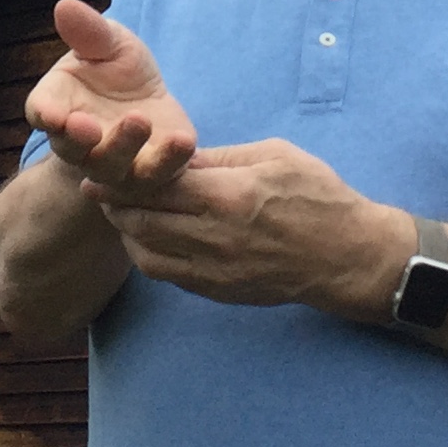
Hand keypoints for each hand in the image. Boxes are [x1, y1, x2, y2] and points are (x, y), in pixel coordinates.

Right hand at [24, 0, 197, 192]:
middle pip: (73, 149)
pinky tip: (182, 140)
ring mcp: (115, 165)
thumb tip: (65, 6)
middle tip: (87, 125)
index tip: (52, 115)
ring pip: (112, 168)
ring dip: (123, 147)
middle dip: (79, 139)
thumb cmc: (116, 70)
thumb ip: (88, 32)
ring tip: (139, 120)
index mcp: (58, 107)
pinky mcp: (153, 173)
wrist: (148, 102)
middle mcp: (80, 144)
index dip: (45, 114)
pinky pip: (158, 175)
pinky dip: (169, 161)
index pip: (42, 112)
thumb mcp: (107, 43)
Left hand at [84, 139, 411, 313]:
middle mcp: (216, 236)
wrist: (349, 257)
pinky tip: (146, 239)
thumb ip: (221, 157)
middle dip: (115, 203)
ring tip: (117, 213)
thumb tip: (176, 155)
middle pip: (144, 220)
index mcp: (229, 194)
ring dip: (127, 232)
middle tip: (98, 188)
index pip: (158, 185)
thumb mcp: (274, 156)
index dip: (123, 177)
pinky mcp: (220, 291)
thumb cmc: (318, 198)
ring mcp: (216, 269)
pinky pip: (169, 275)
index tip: (102, 168)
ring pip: (148, 253)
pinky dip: (149, 256)